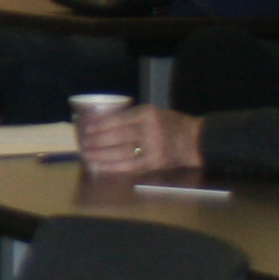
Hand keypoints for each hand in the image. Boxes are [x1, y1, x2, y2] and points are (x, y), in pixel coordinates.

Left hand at [74, 103, 203, 176]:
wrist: (195, 141)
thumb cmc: (171, 124)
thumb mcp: (154, 113)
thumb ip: (132, 117)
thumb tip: (102, 124)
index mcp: (148, 114)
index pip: (118, 119)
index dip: (100, 125)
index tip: (86, 127)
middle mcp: (150, 130)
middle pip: (117, 136)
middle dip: (97, 140)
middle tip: (83, 143)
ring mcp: (152, 148)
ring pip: (120, 152)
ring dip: (101, 155)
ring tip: (87, 155)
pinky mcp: (153, 163)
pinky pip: (128, 166)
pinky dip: (112, 166)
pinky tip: (100, 166)